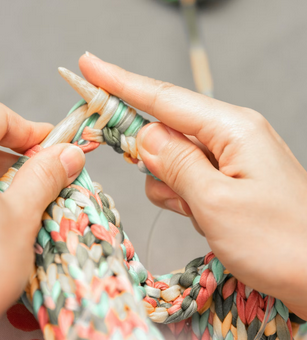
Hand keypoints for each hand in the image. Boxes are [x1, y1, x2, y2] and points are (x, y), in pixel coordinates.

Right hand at [79, 53, 306, 318]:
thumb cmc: (281, 242)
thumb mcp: (216, 203)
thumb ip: (175, 164)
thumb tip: (143, 135)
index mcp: (232, 129)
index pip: (163, 98)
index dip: (120, 82)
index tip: (89, 66)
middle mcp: (231, 136)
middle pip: (165, 128)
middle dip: (148, 154)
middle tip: (157, 181)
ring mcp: (229, 158)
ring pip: (171, 159)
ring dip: (170, 186)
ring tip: (196, 212)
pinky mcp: (227, 179)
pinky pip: (186, 178)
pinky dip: (183, 197)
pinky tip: (201, 216)